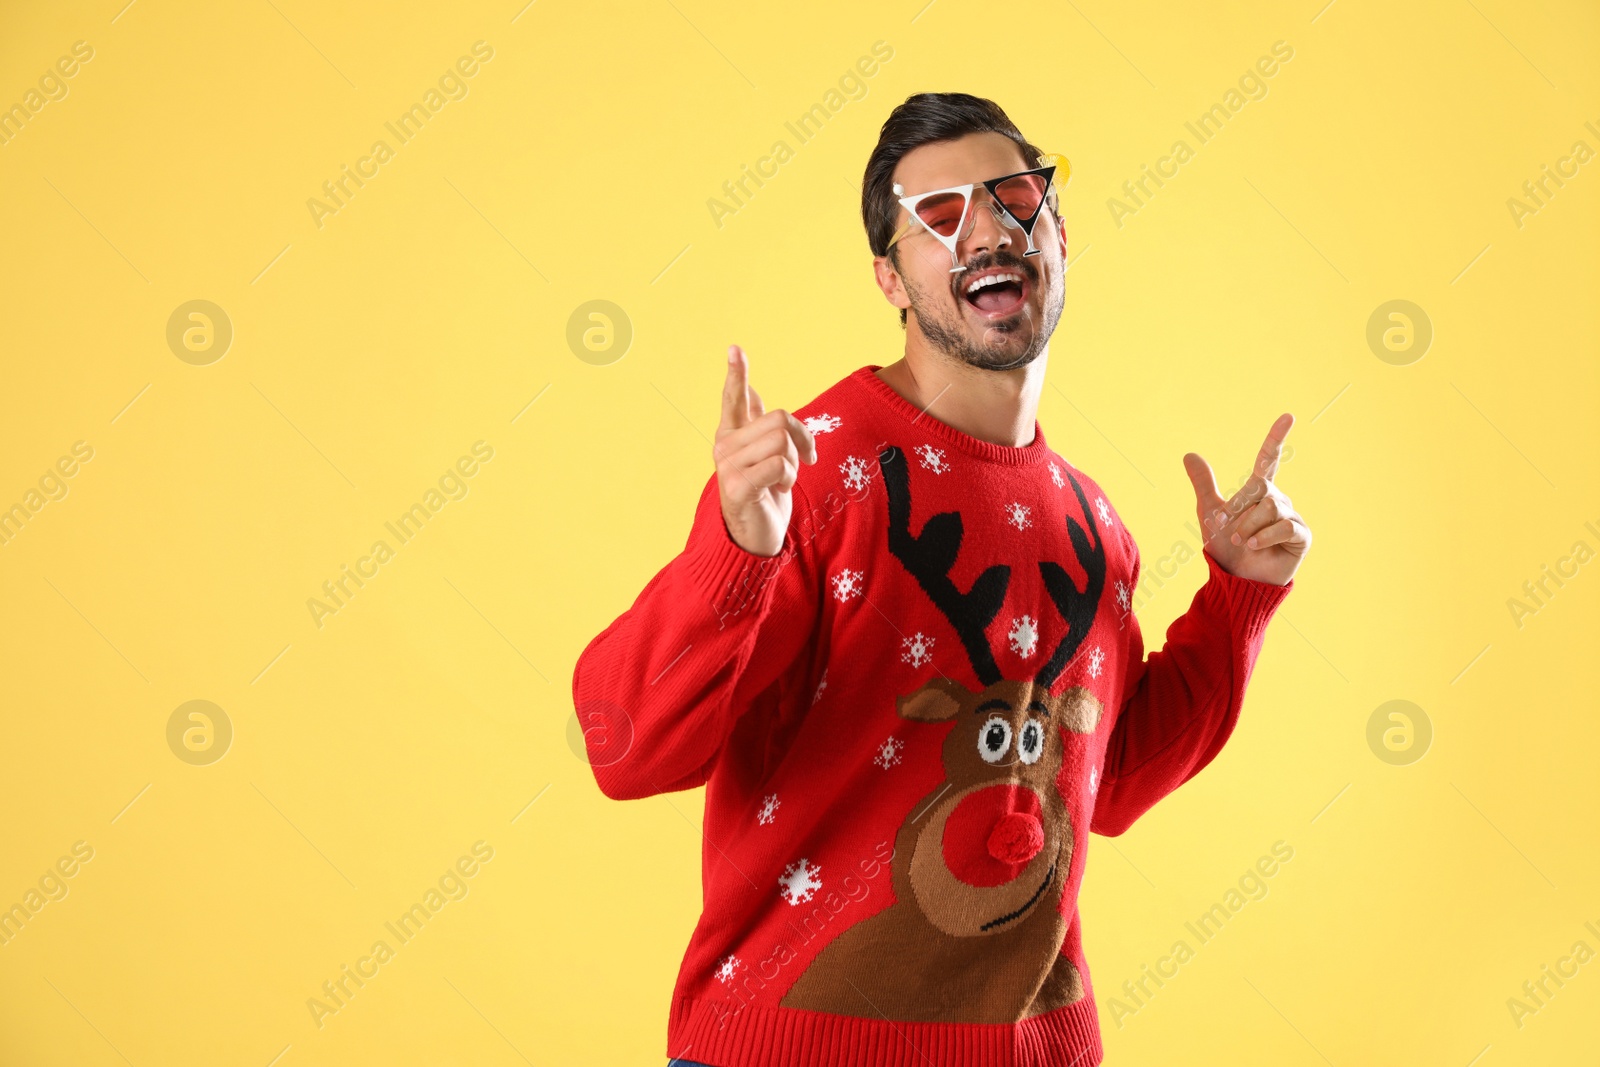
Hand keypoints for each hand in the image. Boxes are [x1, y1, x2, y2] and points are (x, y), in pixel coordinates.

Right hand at [715, 345, 816, 556]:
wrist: (755, 537)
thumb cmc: (763, 494)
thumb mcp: (762, 456)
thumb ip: (754, 425)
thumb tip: (752, 390)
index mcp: (731, 436)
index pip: (734, 399)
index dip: (736, 374)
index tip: (735, 348)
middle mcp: (725, 447)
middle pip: (779, 419)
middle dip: (800, 439)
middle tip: (799, 462)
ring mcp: (728, 467)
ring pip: (781, 441)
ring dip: (793, 463)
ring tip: (782, 480)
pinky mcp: (738, 487)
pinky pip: (780, 465)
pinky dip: (789, 478)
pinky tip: (778, 490)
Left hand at [1182, 413, 1310, 585]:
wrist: (1235, 581)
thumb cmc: (1225, 549)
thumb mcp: (1209, 513)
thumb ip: (1204, 484)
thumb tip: (1190, 454)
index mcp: (1259, 492)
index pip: (1268, 459)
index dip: (1277, 438)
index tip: (1288, 416)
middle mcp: (1278, 500)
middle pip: (1260, 487)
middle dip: (1239, 509)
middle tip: (1230, 529)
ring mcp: (1292, 518)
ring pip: (1270, 507)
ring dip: (1248, 525)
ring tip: (1242, 541)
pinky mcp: (1301, 536)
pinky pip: (1285, 526)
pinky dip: (1264, 536)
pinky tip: (1253, 545)